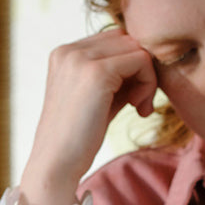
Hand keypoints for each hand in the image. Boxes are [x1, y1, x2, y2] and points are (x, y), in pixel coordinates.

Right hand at [18, 27, 158, 204]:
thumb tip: (147, 56)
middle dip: (141, 69)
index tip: (130, 97)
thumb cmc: (77, 138)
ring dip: (147, 77)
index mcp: (63, 53)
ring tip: (138, 107)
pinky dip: (149, 84)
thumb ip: (114, 74)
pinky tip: (138, 109)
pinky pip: (142, 61)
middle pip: (127, 39)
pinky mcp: (96, 72)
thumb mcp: (94, 96)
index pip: (114, 39)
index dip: (129, 65)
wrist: (56, 165)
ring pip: (137, 48)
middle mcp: (68, 50)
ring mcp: (80, 59)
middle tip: (137, 103)